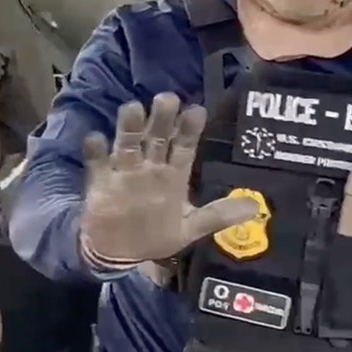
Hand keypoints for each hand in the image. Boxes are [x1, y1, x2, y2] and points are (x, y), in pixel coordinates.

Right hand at [79, 93, 259, 266]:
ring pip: (128, 144)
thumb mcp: (190, 227)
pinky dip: (95, 151)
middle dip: (162, 119)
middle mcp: (149, 168)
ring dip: (130, 127)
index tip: (197, 110)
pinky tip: (95, 139)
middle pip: (156, 138)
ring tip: (133, 108)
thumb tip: (256, 207)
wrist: (119, 253)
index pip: (184, 147)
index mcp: (172, 176)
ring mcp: (124, 172)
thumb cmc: (155, 235)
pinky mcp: (100, 181)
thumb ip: (218, 215)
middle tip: (167, 98)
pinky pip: (97, 163)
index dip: (190, 130)